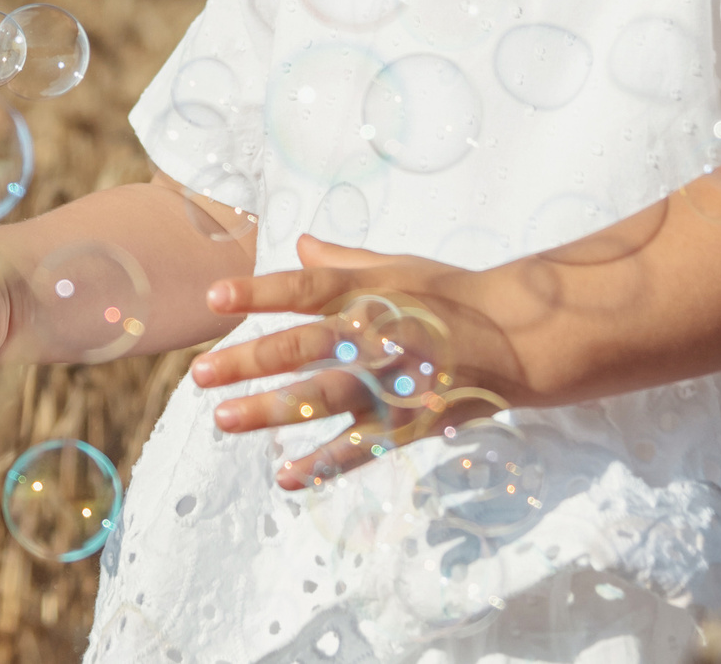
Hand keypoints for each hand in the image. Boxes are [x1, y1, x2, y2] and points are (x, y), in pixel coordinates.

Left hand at [188, 234, 520, 487]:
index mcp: (373, 292)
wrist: (519, 337)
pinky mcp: (411, 422)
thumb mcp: (402, 267)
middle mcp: (380, 335)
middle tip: (201, 374)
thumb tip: (301, 243)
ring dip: (272, 412)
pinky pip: (362, 447)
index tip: (214, 297)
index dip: (260, 292)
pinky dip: (325, 465)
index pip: (307, 289)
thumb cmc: (453, 297)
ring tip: (223, 420)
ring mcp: (395, 382)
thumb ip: (346, 262)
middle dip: (250, 360)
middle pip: (306, 348)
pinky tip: (286, 477)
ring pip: (325, 399)